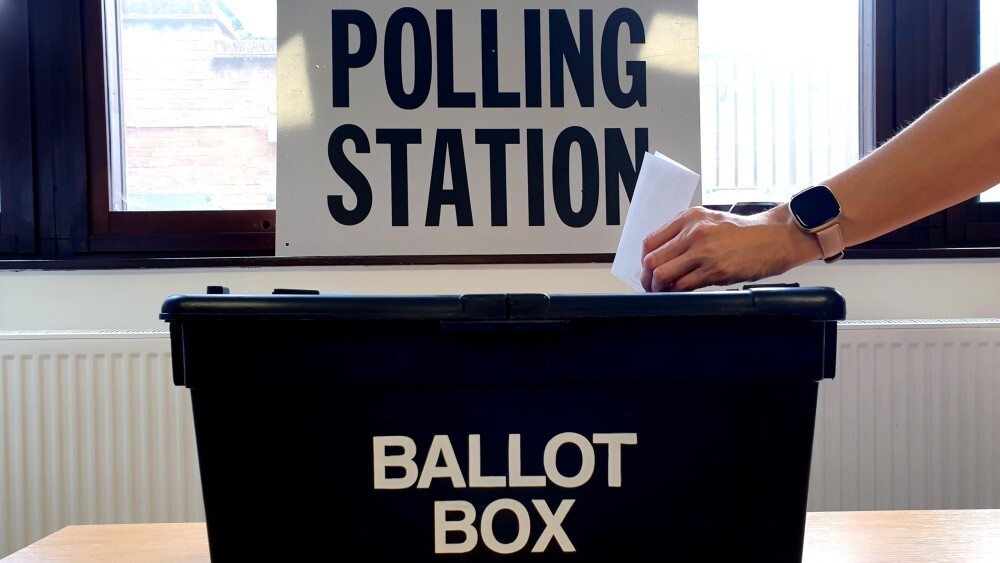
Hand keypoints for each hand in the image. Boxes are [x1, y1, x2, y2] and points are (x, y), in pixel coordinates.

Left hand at [640, 205, 819, 291]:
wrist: (774, 237)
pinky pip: (684, 285)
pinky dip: (676, 292)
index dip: (644, 259)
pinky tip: (679, 293)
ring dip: (658, 288)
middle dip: (646, 278)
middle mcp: (693, 232)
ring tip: (663, 292)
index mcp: (689, 218)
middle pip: (652, 260)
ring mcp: (703, 252)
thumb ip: (685, 233)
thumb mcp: (710, 221)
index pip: (650, 241)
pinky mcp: (715, 270)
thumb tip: (663, 255)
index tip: (647, 268)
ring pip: (663, 275)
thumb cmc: (744, 232)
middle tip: (650, 285)